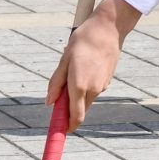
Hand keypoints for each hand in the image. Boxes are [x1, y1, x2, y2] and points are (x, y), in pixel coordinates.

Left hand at [47, 0, 136, 128]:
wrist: (108, 29)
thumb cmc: (83, 41)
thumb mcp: (64, 60)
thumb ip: (56, 83)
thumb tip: (50, 102)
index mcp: (79, 85)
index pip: (75, 116)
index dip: (67, 126)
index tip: (60, 130)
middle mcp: (92, 89)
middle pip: (80, 110)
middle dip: (69, 109)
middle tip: (59, 97)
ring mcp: (102, 86)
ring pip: (86, 99)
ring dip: (77, 95)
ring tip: (73, 70)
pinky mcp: (107, 81)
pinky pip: (93, 90)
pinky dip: (85, 87)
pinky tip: (84, 66)